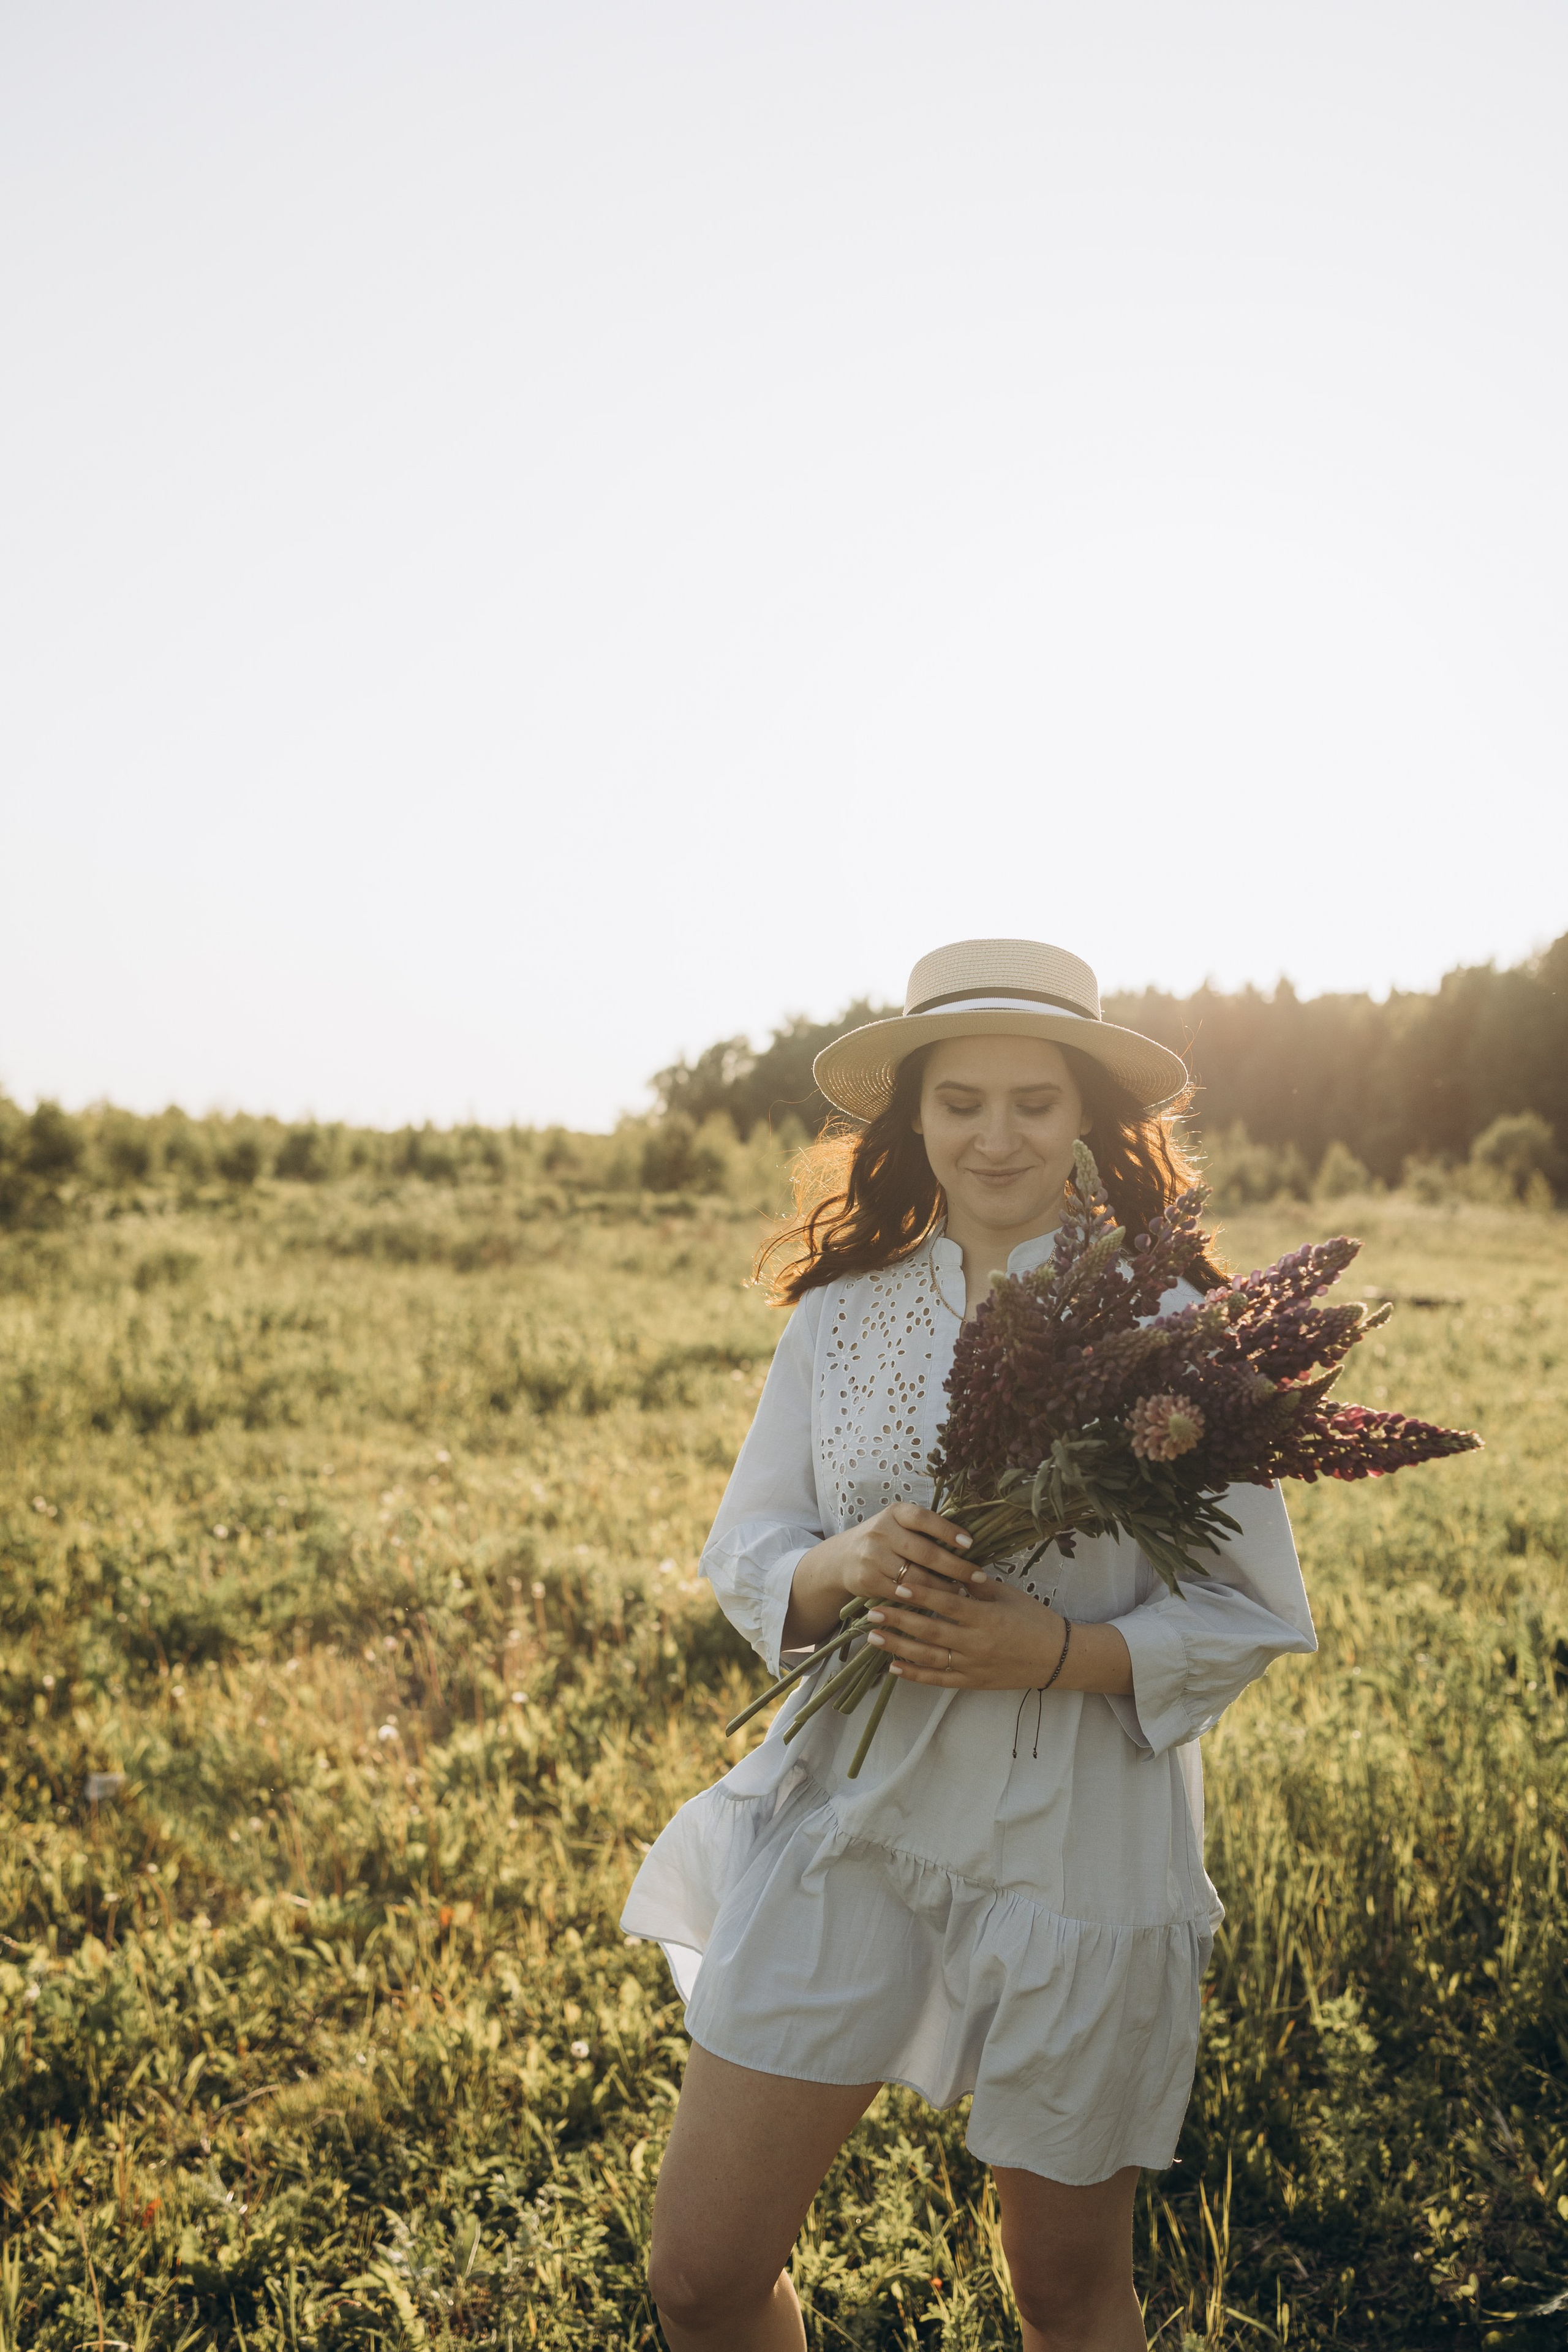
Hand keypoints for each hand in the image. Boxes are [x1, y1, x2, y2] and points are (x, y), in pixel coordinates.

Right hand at [782, 1504, 987, 1648]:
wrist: (843, 1558)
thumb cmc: (886, 1540)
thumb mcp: (900, 1525)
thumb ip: (927, 1531)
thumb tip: (970, 1543)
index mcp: (895, 1513)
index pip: (924, 1519)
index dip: (947, 1531)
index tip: (970, 1544)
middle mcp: (881, 1532)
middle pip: (924, 1552)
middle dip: (955, 1566)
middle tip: (979, 1577)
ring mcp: (872, 1557)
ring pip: (915, 1578)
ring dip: (942, 1588)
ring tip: (963, 1593)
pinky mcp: (868, 1581)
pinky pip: (901, 1594)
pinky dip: (922, 1601)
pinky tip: (938, 1604)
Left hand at [864, 1575, 1134, 1697]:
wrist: (1057, 1658)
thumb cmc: (1034, 1619)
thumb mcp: (1008, 1595)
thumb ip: (976, 1584)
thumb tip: (947, 1566)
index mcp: (985, 1617)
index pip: (946, 1604)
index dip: (920, 1595)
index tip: (896, 1584)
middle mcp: (976, 1643)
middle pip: (930, 1632)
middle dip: (899, 1621)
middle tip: (871, 1611)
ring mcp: (973, 1666)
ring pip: (928, 1658)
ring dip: (898, 1648)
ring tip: (873, 1639)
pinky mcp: (973, 1682)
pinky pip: (939, 1680)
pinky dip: (915, 1675)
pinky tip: (893, 1668)